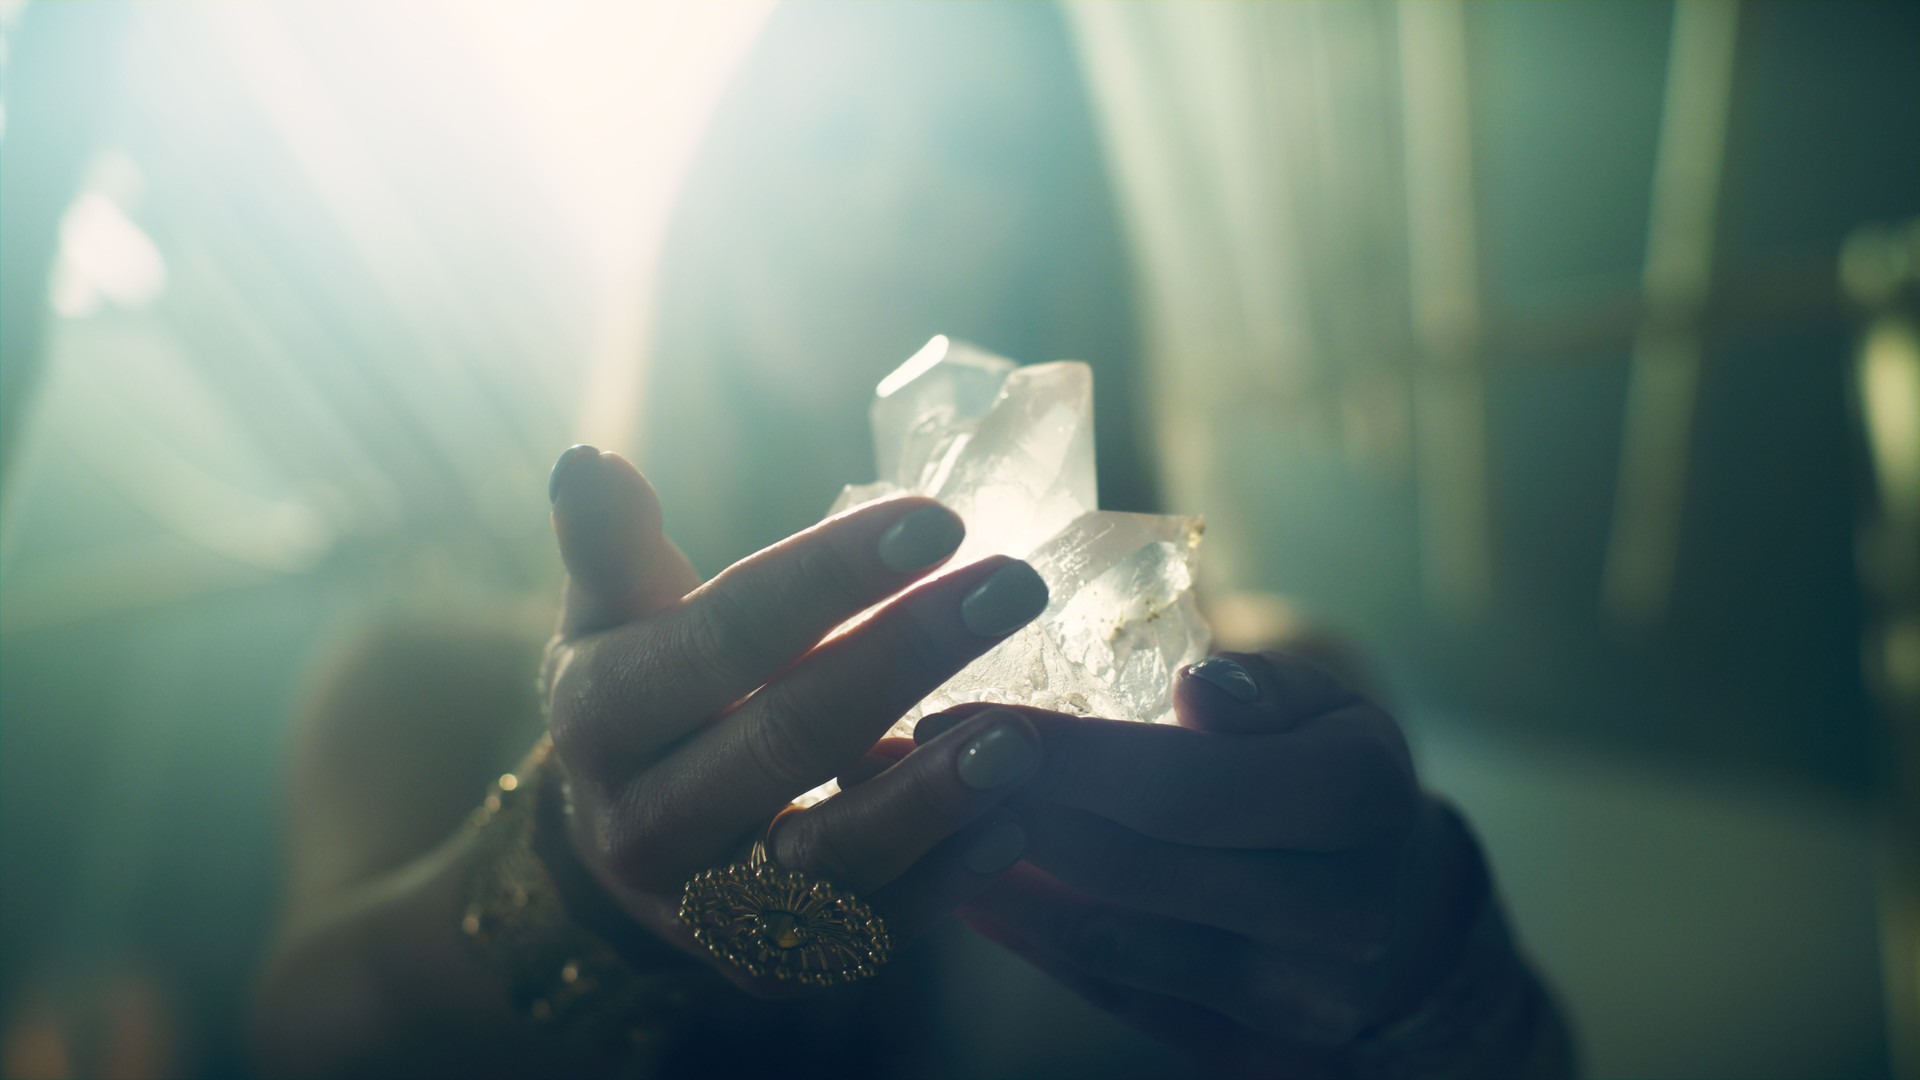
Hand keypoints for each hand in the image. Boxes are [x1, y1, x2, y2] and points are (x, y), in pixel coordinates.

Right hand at [540, 445, 1048, 991]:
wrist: (622, 836)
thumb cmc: (644, 689)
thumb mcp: (614, 618)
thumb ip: (613, 550)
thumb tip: (586, 462)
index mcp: (599, 715)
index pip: (726, 636)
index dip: (830, 577)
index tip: (937, 520)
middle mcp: (640, 824)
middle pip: (787, 737)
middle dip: (908, 656)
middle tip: (1015, 585)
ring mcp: (704, 908)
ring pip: (826, 860)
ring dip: (930, 798)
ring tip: (1023, 735)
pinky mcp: (768, 965)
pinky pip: (864, 934)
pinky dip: (942, 885)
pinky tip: (1015, 823)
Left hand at [925, 652, 1479, 1076]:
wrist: (1390, 908)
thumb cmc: (1329, 768)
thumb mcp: (1326, 702)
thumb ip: (1266, 684)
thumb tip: (1200, 688)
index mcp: (1362, 801)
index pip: (1184, 784)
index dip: (1059, 755)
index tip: (956, 711)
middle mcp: (1339, 915)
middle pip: (1132, 867)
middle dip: (1006, 807)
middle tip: (910, 761)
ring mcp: (1293, 997)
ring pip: (1109, 940)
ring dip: (996, 879)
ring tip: (913, 819)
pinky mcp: (1245, 1049)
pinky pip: (1111, 991)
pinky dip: (1030, 936)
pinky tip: (965, 885)